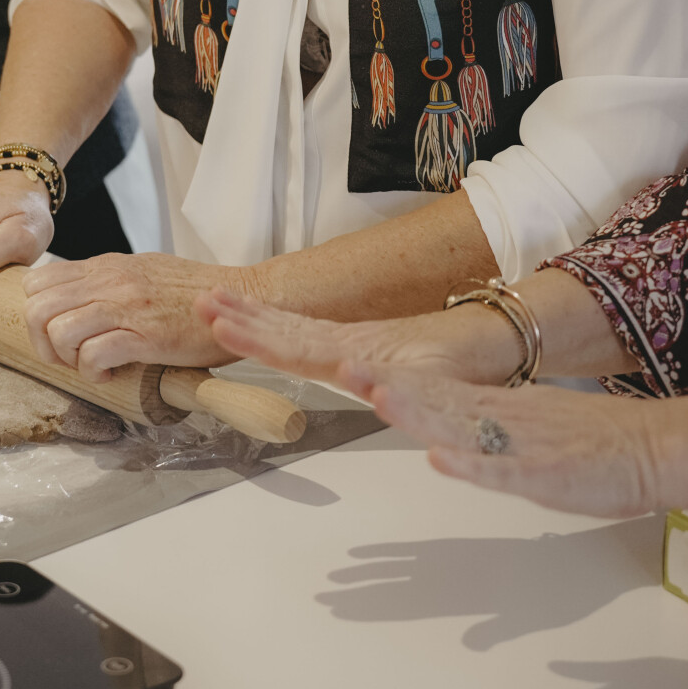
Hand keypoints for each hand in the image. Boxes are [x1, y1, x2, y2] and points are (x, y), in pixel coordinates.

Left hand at [22, 252, 247, 377]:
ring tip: (90, 366)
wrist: (242, 297)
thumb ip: (107, 280)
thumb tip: (74, 298)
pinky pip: (93, 355)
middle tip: (68, 358)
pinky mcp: (146, 336)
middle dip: (41, 343)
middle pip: (36, 309)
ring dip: (66, 359)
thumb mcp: (142, 271)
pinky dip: (93, 373)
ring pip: (59, 331)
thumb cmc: (194, 292)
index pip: (36, 283)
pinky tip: (112, 374)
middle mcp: (110, 281)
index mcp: (106, 266)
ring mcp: (127, 307)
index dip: (37, 315)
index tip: (57, 334)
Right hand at [200, 290, 526, 389]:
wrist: (487, 340)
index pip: (293, 346)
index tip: (220, 323)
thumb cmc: (463, 364)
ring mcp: (346, 341)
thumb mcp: (436, 382)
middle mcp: (344, 344)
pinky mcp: (351, 345)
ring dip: (250, 316)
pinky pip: (301, 332)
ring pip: (287, 327)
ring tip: (214, 302)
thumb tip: (363, 383)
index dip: (254, 338)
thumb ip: (401, 388)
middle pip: (281, 329)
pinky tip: (259, 322)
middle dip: (239, 317)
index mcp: (354, 355)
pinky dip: (274, 325)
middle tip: (200, 301)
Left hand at [345, 363, 663, 521]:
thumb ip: (489, 441)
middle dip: (392, 387)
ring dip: (420, 413)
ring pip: (462, 428)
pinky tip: (440, 458)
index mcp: (502, 409)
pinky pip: (502, 470)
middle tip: (348, 369)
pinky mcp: (546, 474)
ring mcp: (524, 445)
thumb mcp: (532, 439)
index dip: (395, 382)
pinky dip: (469, 466)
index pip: (438, 393)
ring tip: (379, 398)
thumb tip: (449, 442)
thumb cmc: (599, 445)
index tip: (354, 370)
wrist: (657, 447)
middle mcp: (505, 420)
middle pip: (439, 402)